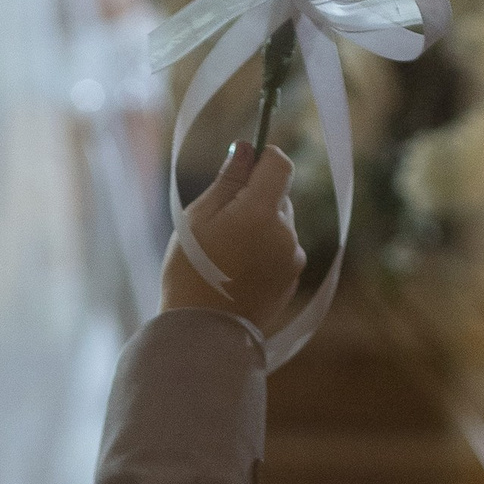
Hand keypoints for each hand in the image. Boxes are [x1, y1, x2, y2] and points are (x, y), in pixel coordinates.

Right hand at [161, 143, 302, 337]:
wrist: (202, 335)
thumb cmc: (191, 273)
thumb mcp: (199, 219)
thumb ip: (228, 180)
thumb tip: (247, 148)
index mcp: (263, 212)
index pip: (280, 164)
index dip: (263, 158)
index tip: (243, 165)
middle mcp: (287, 233)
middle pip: (280, 196)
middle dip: (255, 199)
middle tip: (221, 223)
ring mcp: (293, 259)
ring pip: (281, 225)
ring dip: (260, 228)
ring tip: (227, 254)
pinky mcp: (292, 281)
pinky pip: (281, 252)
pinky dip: (264, 253)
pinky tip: (237, 272)